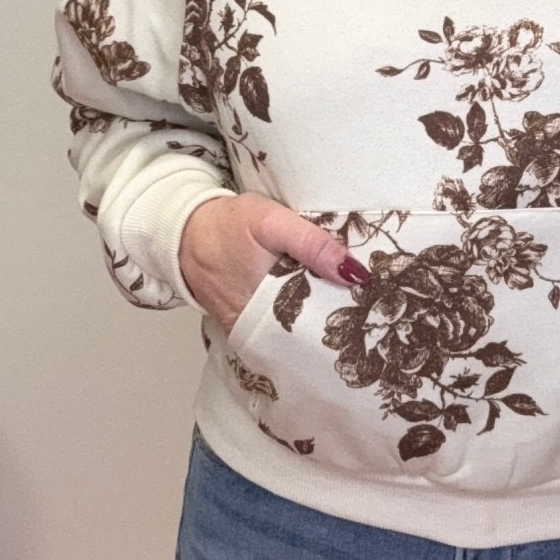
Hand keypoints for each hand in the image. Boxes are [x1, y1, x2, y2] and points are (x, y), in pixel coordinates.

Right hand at [178, 191, 367, 328]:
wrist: (184, 233)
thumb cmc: (229, 224)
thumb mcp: (272, 222)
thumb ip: (312, 245)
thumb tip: (356, 274)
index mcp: (271, 301)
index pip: (322, 322)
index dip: (350, 316)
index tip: (374, 308)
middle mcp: (260, 326)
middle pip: (309, 335)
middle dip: (337, 325)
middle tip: (368, 313)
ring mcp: (250, 331)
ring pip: (294, 337)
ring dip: (318, 326)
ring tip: (349, 316)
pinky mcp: (242, 329)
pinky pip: (276, 334)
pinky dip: (295, 326)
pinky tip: (316, 314)